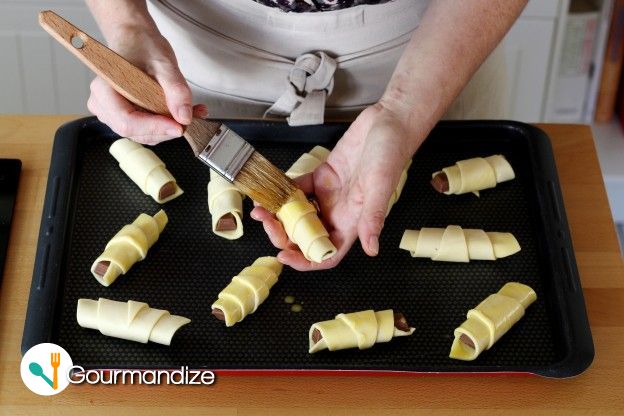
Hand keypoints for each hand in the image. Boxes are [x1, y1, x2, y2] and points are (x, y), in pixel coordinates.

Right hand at [87, 26, 206, 144]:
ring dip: (169, 127)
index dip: (154, 128)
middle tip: (191, 116)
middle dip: (166, 129)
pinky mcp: (124, 117)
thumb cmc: (143, 47)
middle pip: (136, 131)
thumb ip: (175, 90)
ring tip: (192, 112)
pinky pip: (146, 130)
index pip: (127, 121)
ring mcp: (112, 113)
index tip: (179, 126)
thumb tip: (184, 117)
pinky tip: (181, 113)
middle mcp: (103, 105)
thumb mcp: (164, 64)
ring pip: (144, 134)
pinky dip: (166, 125)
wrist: (136, 41)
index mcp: (105, 89)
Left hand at [250, 102, 421, 270]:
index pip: (328, 253)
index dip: (306, 260)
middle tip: (266, 221)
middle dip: (283, 235)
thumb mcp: (381, 186)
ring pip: (299, 214)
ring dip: (279, 214)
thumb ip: (373, 217)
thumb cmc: (392, 153)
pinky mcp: (322, 176)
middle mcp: (339, 212)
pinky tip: (271, 186)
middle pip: (306, 236)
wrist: (389, 122)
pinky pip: (299, 188)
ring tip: (261, 206)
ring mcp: (329, 195)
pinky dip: (283, 190)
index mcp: (353, 221)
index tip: (284, 256)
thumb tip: (372, 249)